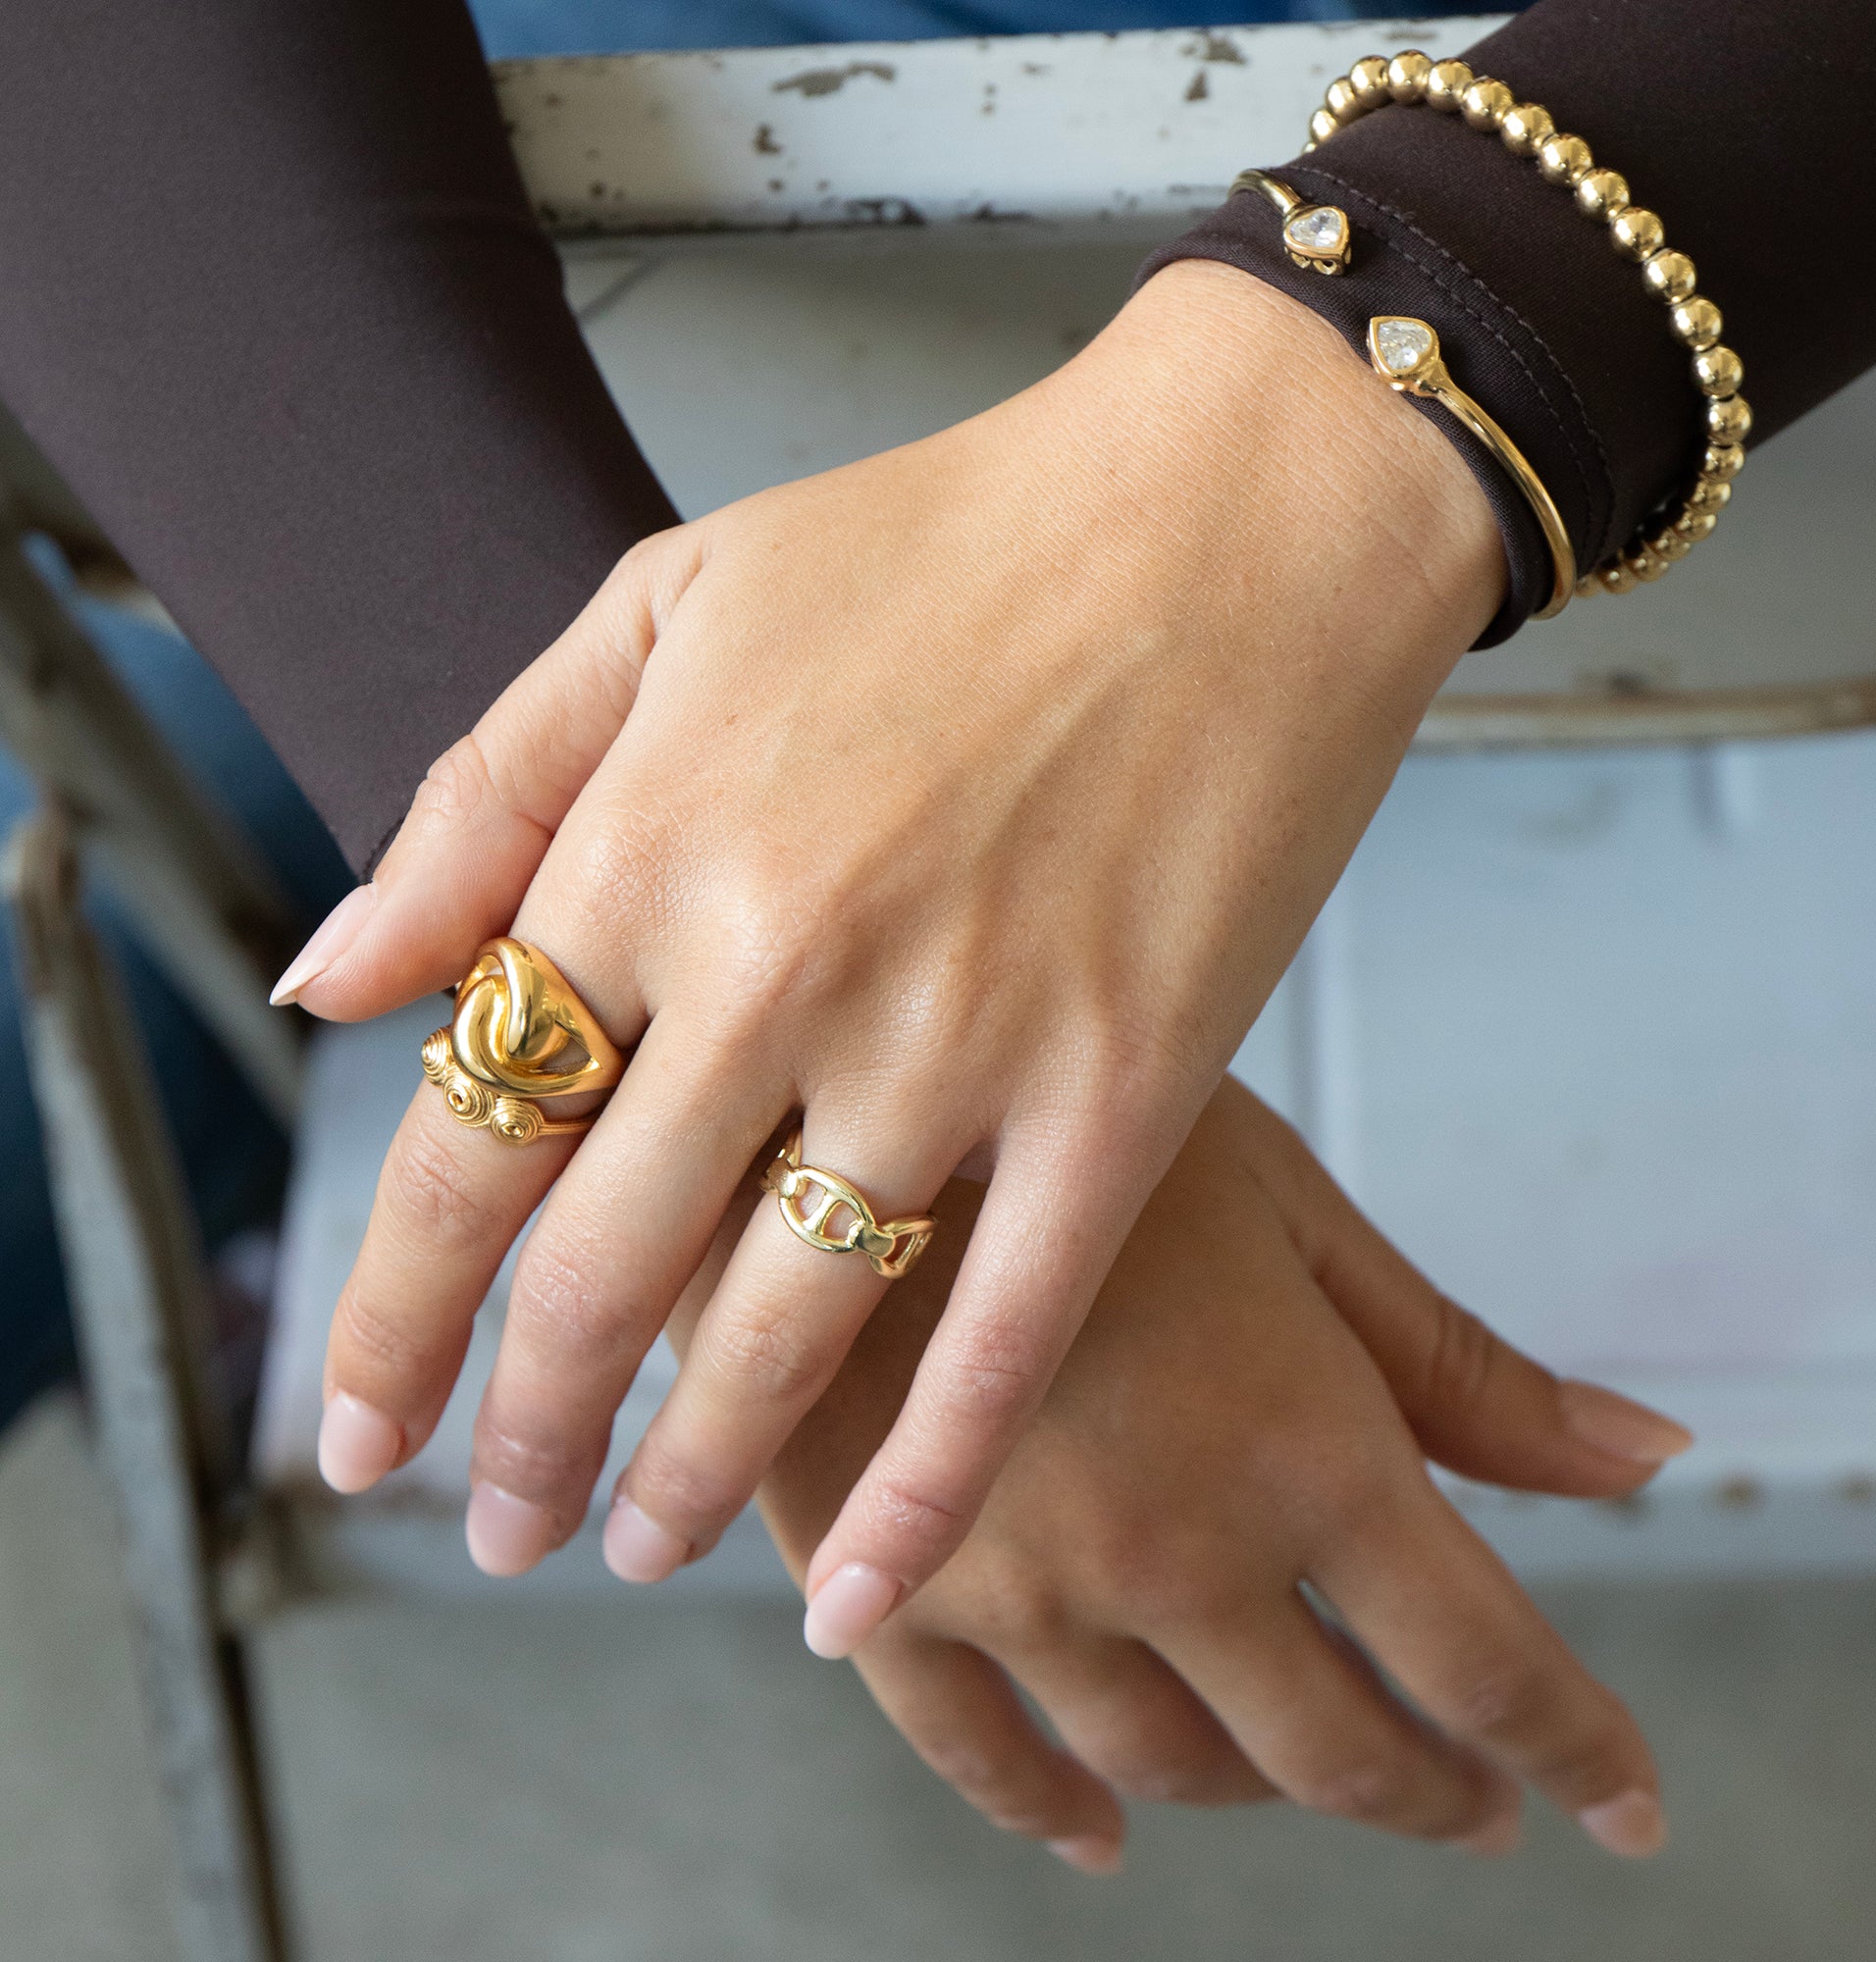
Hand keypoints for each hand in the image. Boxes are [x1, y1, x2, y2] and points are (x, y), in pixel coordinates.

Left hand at [295, 258, 1508, 1646]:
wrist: (1235, 508)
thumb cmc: (948, 537)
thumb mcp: (664, 601)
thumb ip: (485, 793)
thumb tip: (340, 976)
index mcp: (651, 835)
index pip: (469, 1133)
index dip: (393, 1311)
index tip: (360, 1428)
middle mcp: (784, 958)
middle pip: (601, 1266)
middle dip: (516, 1429)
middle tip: (487, 1527)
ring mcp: (965, 1034)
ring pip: (784, 1326)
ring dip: (686, 1476)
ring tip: (630, 1552)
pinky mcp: (1129, 1086)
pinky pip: (1008, 1330)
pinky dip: (929, 1481)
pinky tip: (864, 1584)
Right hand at [672, 1080, 1687, 1868]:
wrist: (818, 1087)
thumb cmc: (1074, 1112)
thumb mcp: (1291, 1211)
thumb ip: (1457, 1366)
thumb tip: (1646, 1460)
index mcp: (1296, 1444)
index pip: (1482, 1663)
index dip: (1577, 1749)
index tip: (1625, 1806)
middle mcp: (1169, 1551)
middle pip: (1336, 1748)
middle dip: (1432, 1787)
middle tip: (1477, 1796)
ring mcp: (1019, 1593)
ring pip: (1172, 1766)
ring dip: (1262, 1790)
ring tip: (1305, 1770)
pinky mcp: (886, 1595)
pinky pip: (983, 1763)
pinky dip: (1051, 1814)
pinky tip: (1100, 1832)